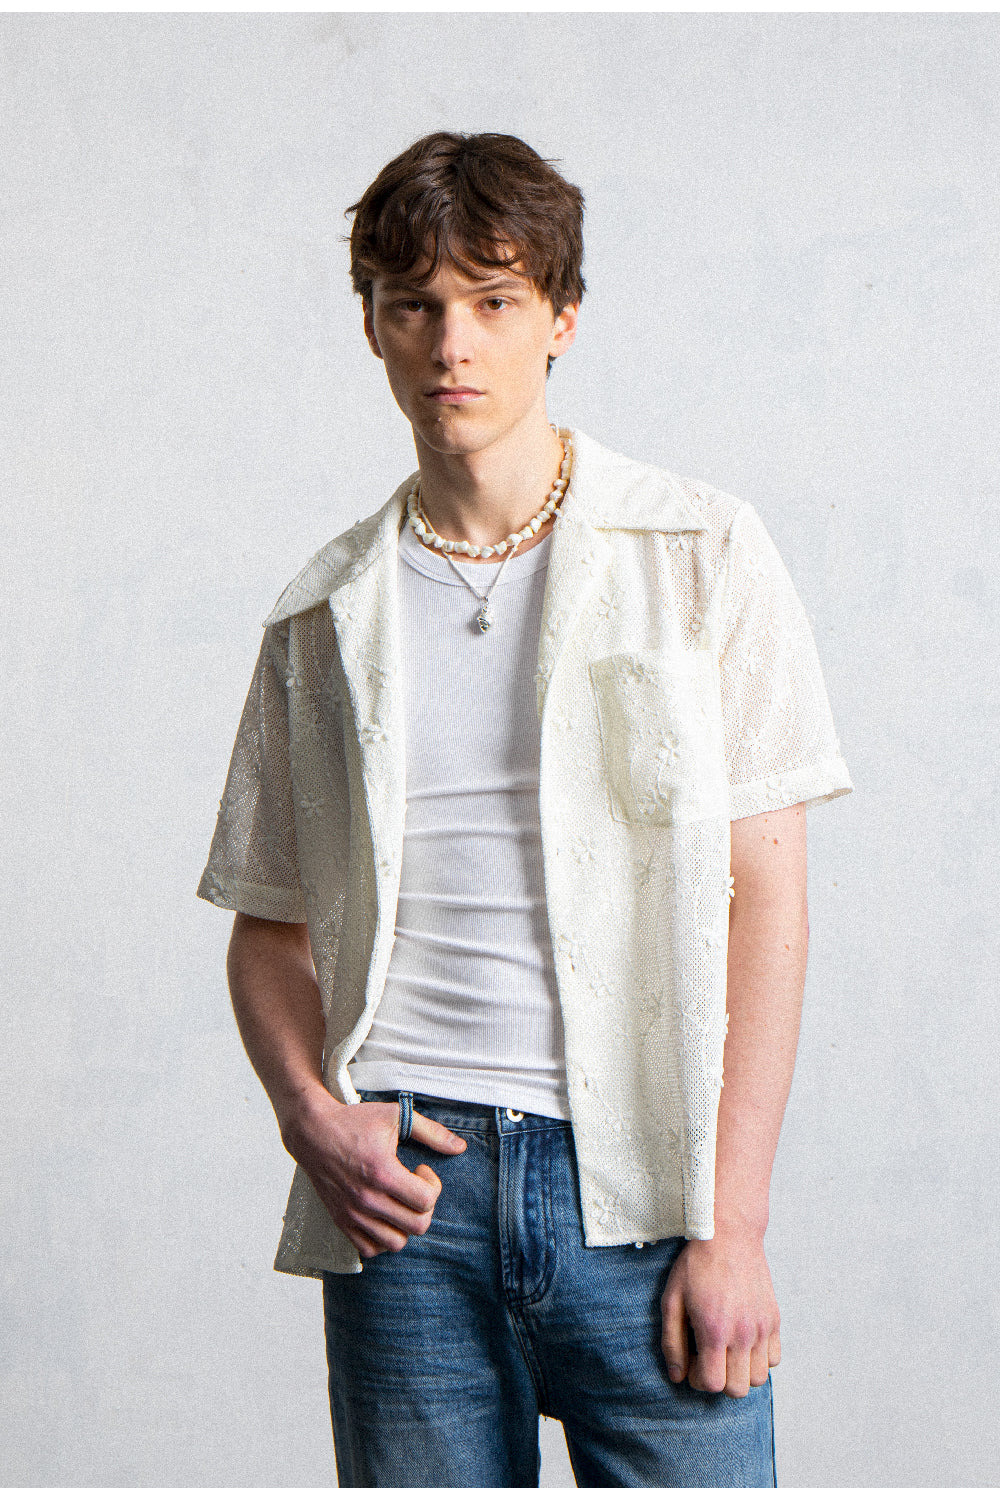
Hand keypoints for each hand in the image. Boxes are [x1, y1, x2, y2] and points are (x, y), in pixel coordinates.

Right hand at [280, 1091, 466, 1258]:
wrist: (313, 1131)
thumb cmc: (354, 1121)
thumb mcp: (395, 1116)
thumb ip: (431, 1132)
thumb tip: (460, 1148)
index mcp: (382, 1172)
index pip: (426, 1201)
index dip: (432, 1185)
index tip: (420, 1170)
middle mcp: (366, 1198)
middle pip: (416, 1226)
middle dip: (424, 1206)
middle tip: (413, 1186)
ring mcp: (352, 1213)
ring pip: (395, 1243)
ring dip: (405, 1225)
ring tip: (399, 1202)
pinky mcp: (341, 1221)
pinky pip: (369, 1249)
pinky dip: (382, 1238)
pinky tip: (383, 1215)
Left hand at [661, 1229, 780, 1397]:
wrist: (729, 1235)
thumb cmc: (696, 1266)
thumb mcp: (671, 1300)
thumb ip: (672, 1342)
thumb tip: (677, 1376)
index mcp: (715, 1330)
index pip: (714, 1385)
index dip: (699, 1380)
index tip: (693, 1360)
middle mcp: (743, 1333)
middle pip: (739, 1389)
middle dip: (721, 1380)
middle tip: (709, 1356)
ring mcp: (762, 1327)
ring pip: (760, 1378)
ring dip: (742, 1371)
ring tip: (727, 1349)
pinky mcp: (774, 1319)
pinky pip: (774, 1359)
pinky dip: (760, 1358)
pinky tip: (743, 1339)